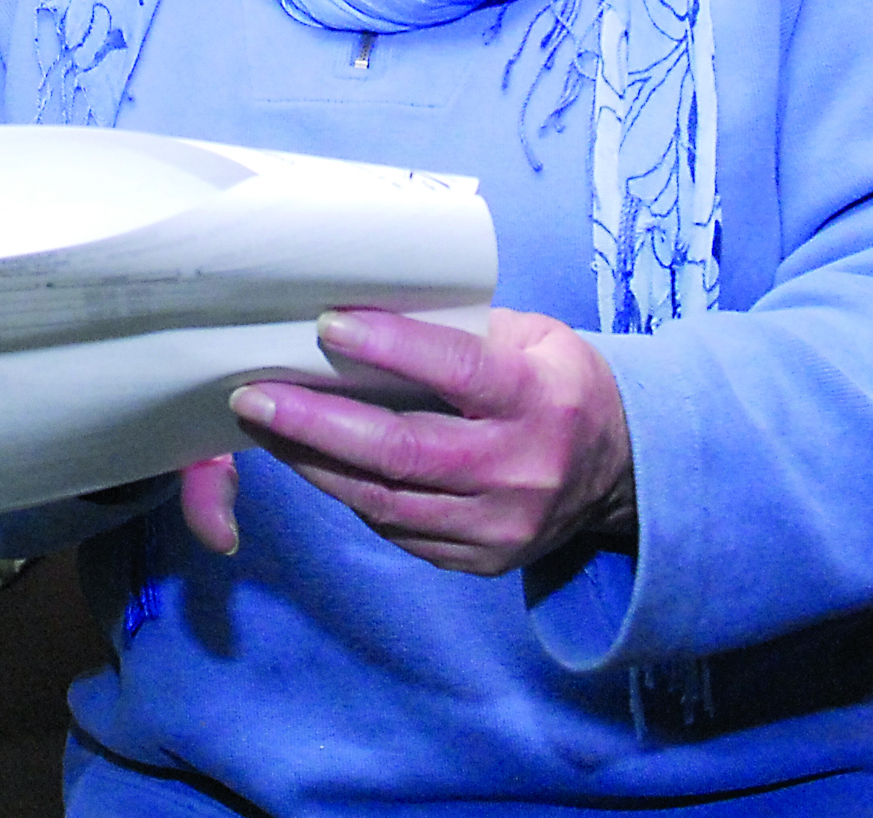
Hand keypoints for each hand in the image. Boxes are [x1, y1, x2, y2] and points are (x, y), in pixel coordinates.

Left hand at [180, 308, 634, 574]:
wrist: (618, 472)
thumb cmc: (556, 383)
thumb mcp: (532, 337)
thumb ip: (460, 330)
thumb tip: (364, 311)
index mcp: (537, 398)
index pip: (457, 370)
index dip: (389, 346)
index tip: (326, 324)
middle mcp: (518, 470)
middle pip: (402, 451)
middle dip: (317, 424)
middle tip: (254, 396)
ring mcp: (498, 527)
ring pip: (385, 500)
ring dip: (312, 462)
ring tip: (262, 427)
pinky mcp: (478, 561)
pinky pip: (395, 528)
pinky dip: (346, 492)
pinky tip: (309, 460)